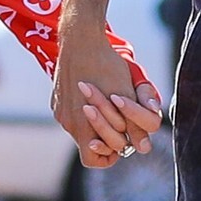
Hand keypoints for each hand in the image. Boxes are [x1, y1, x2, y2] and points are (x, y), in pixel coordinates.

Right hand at [53, 24, 163, 169]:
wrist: (81, 39)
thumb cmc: (107, 67)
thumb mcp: (125, 97)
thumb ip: (134, 126)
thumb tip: (143, 148)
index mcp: (82, 127)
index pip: (93, 160)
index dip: (109, 156)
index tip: (121, 140)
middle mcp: (67, 123)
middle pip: (89, 143)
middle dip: (107, 133)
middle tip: (119, 117)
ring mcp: (59, 111)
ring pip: (81, 126)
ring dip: (97, 119)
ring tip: (108, 99)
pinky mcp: (56, 100)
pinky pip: (72, 113)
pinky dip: (85, 109)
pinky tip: (94, 89)